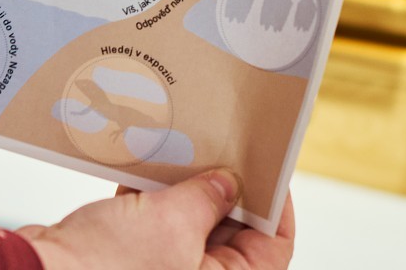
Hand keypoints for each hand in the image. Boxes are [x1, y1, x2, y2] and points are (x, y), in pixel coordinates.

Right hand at [19, 170, 293, 269]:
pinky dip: (153, 198)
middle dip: (226, 190)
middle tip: (224, 147)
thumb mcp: (172, 223)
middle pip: (231, 234)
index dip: (275, 206)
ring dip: (186, 189)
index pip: (272, 247)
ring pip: (190, 225)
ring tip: (188, 151)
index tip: (268, 169)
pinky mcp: (130, 261)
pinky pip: (155, 225)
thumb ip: (207, 198)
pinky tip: (148, 168)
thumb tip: (229, 183)